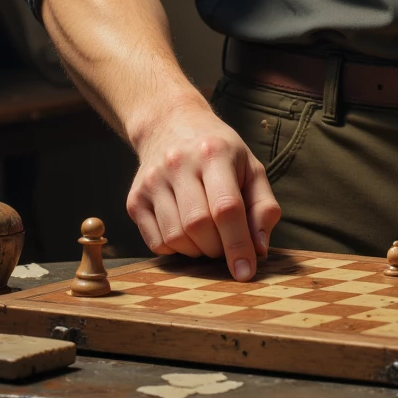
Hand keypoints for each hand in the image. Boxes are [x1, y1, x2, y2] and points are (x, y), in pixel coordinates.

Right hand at [126, 96, 280, 280]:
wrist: (170, 124)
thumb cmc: (219, 152)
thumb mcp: (250, 167)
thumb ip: (263, 207)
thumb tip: (259, 250)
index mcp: (213, 152)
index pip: (225, 208)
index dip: (237, 244)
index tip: (246, 272)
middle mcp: (178, 164)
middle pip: (199, 226)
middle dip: (218, 247)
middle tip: (226, 243)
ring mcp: (152, 181)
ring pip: (175, 238)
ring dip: (197, 250)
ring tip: (207, 235)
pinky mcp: (134, 199)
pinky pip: (156, 243)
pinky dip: (176, 249)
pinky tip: (186, 231)